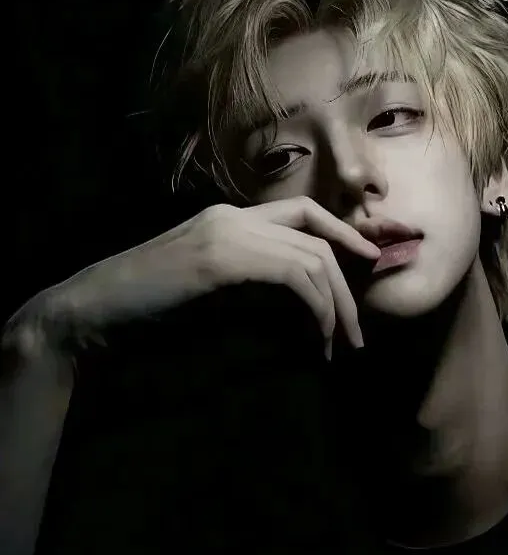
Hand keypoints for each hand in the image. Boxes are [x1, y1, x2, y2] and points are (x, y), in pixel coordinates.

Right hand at [7, 197, 379, 361]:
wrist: (90, 312)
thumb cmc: (147, 306)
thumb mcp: (209, 289)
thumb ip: (251, 284)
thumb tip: (300, 303)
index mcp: (230, 216)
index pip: (304, 210)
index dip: (343, 231)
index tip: (370, 258)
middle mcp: (233, 216)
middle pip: (316, 237)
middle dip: (348, 285)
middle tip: (358, 332)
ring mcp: (227, 232)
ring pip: (311, 257)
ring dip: (335, 305)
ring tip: (341, 344)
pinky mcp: (220, 259)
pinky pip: (292, 276)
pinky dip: (314, 307)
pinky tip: (316, 336)